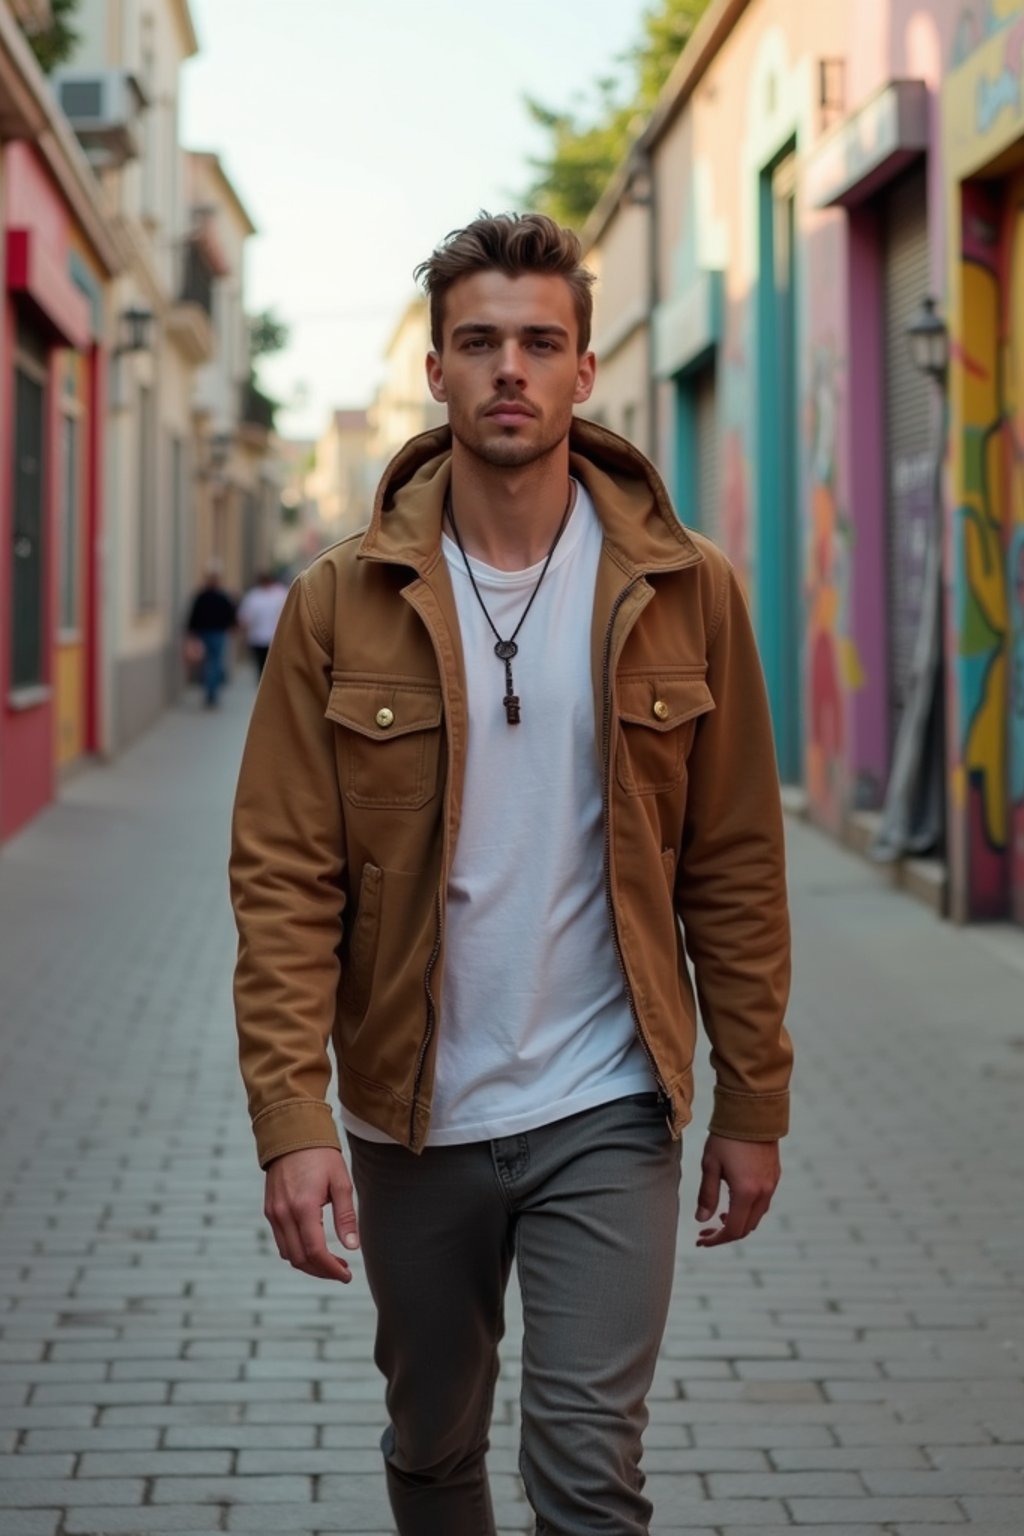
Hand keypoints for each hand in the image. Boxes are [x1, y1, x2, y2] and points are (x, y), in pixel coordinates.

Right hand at [264, 1146, 359, 1282]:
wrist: (292, 1133)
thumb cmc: (321, 1155)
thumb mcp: (341, 1182)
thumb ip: (346, 1216)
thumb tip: (352, 1247)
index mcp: (303, 1207)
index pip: (315, 1252)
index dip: (331, 1269)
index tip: (346, 1275)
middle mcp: (284, 1214)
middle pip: (299, 1259)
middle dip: (321, 1271)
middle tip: (342, 1271)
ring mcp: (273, 1213)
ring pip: (288, 1254)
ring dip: (308, 1264)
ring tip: (331, 1261)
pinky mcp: (269, 1210)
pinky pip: (281, 1241)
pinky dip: (297, 1251)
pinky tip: (314, 1246)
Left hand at [694, 1134, 779, 1247]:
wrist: (751, 1112)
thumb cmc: (726, 1137)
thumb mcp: (710, 1165)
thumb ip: (707, 1195)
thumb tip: (701, 1220)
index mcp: (746, 1193)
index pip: (733, 1230)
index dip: (717, 1239)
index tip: (701, 1239)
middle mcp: (763, 1192)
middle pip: (747, 1228)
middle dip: (726, 1233)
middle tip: (706, 1231)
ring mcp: (771, 1185)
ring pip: (756, 1216)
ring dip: (739, 1222)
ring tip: (720, 1216)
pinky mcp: (774, 1176)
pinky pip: (763, 1203)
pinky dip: (748, 1210)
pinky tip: (735, 1202)